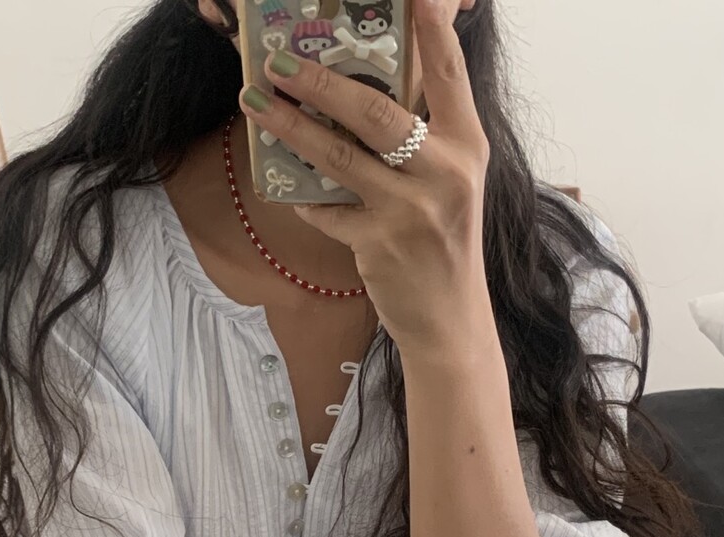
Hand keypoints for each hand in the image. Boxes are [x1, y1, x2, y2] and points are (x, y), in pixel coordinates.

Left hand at [239, 0, 489, 350]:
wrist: (449, 319)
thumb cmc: (445, 242)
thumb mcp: (451, 182)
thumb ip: (425, 136)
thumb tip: (368, 90)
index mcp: (468, 147)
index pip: (450, 74)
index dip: (433, 30)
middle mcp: (444, 172)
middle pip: (376, 111)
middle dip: (320, 80)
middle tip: (278, 60)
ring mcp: (409, 210)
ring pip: (338, 155)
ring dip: (290, 126)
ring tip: (255, 102)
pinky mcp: (378, 244)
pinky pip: (326, 209)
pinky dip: (304, 197)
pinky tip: (287, 187)